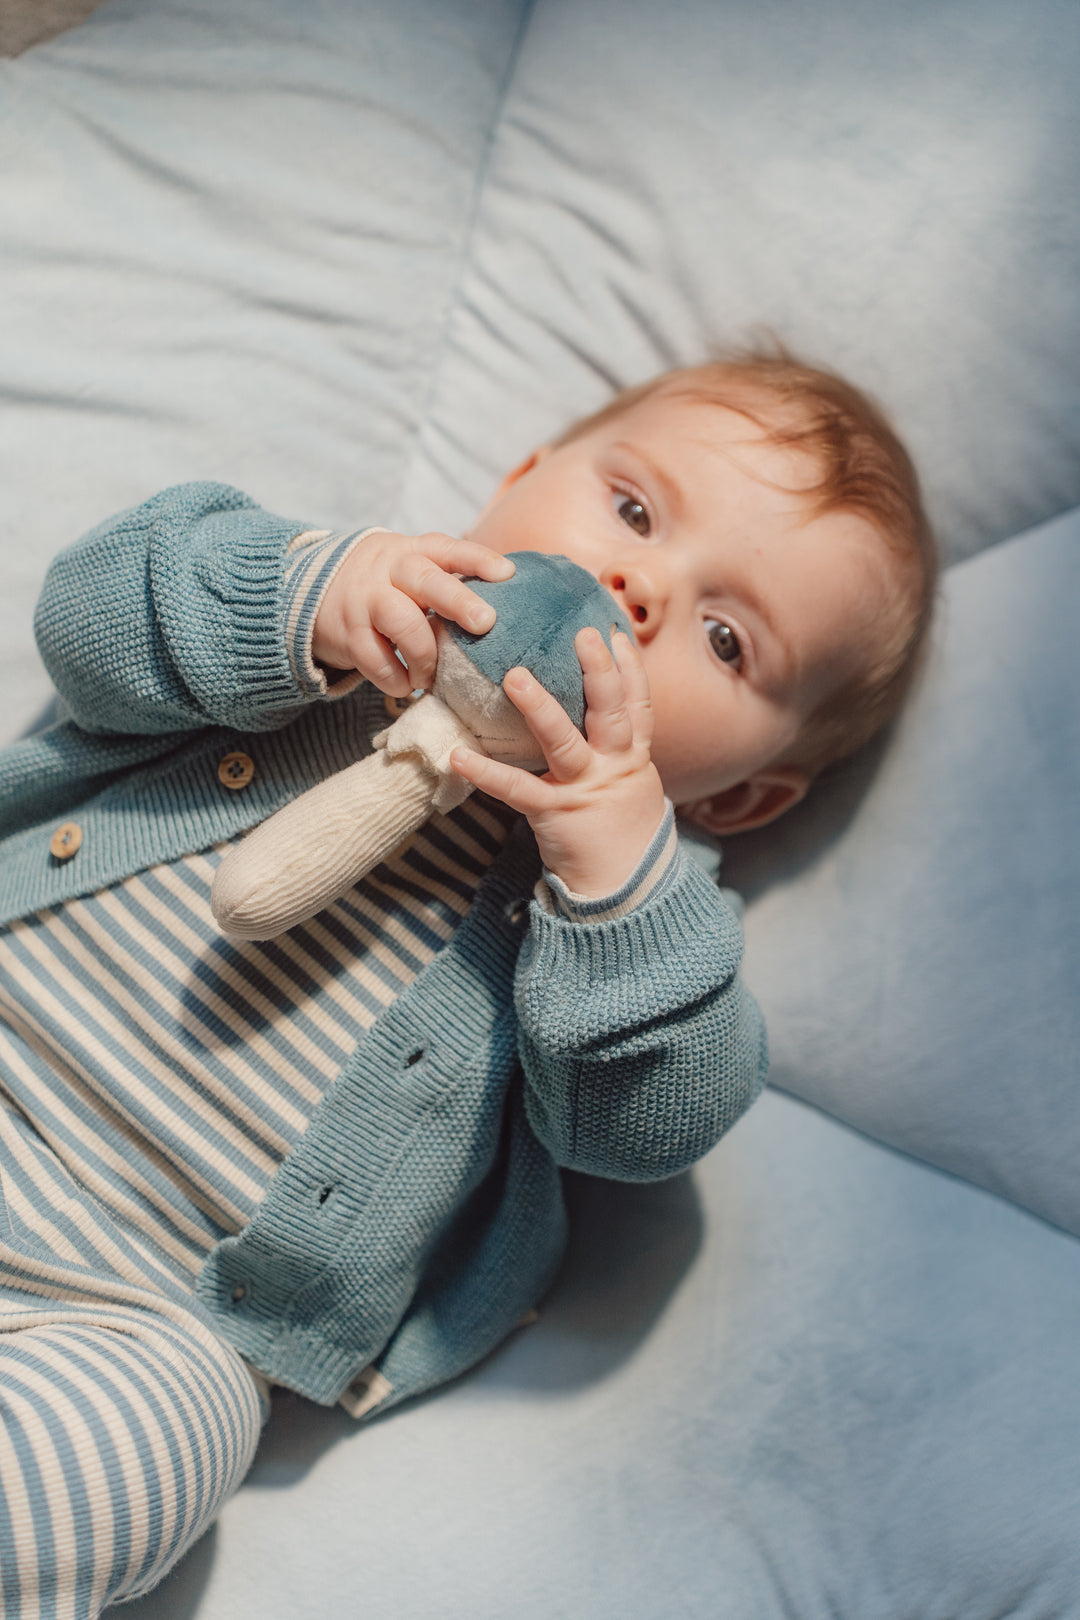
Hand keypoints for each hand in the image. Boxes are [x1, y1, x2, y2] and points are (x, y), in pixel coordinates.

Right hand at [312, 531, 514, 697]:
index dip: (478, 559)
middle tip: (485, 622)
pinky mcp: (347, 633)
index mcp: (414, 552)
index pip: (448, 549)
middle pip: (425, 580)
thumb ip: (448, 579)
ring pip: (401, 622)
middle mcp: (390, 571)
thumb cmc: (385, 584)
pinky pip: (375, 660)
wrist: (312, 590)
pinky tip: (405, 686)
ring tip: (430, 677)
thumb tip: (508, 604)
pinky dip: (395, 680)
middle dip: (457, 601)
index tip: (507, 574)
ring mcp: (365, 601)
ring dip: (424, 655)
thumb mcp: (411, 567)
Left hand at [450, 627, 666, 897]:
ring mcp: (585, 788)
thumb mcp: (629, 784)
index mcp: (632, 756)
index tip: (614, 632)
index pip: (638, 704)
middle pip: (611, 710)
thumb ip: (612, 750)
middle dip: (599, 671)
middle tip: (582, 633)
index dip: (629, 668)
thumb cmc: (619, 830)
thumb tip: (586, 713)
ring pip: (564, 740)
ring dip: (539, 706)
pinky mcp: (555, 813)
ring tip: (514, 675)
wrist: (624, 887)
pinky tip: (457, 756)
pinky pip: (516, 789)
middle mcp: (614, 765)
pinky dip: (485, 773)